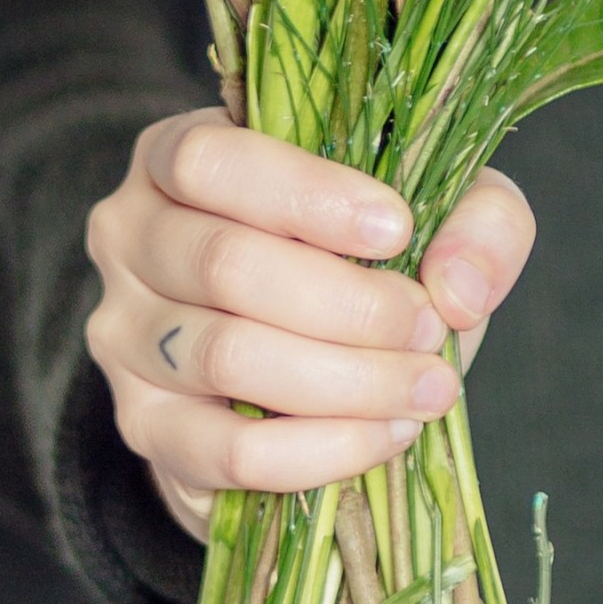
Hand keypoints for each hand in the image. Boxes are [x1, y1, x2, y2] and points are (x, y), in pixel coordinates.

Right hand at [85, 109, 535, 538]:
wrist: (307, 357)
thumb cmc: (364, 252)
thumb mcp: (437, 203)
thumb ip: (477, 220)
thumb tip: (458, 287)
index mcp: (177, 153)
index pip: (212, 160)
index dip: (306, 196)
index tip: (398, 231)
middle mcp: (130, 234)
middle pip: (224, 264)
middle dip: (348, 304)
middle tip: (430, 328)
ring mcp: (124, 334)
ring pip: (227, 356)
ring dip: (345, 380)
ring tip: (425, 387)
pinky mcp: (144, 427)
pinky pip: (226, 450)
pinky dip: (319, 449)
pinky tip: (386, 435)